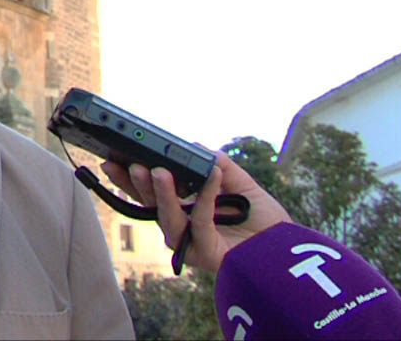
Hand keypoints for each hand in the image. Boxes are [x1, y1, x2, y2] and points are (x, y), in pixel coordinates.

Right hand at [101, 151, 291, 272]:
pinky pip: (199, 223)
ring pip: (167, 218)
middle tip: (132, 164)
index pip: (148, 192)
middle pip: (149, 205)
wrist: (287, 248)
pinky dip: (204, 198)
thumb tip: (194, 146)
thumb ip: (218, 164)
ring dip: (161, 194)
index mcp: (182, 210)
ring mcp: (190, 242)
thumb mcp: (240, 182)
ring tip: (159, 171)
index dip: (129, 178)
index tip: (113, 159)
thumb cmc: (263, 220)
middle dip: (136, 185)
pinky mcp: (205, 253)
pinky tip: (211, 177)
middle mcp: (181, 227)